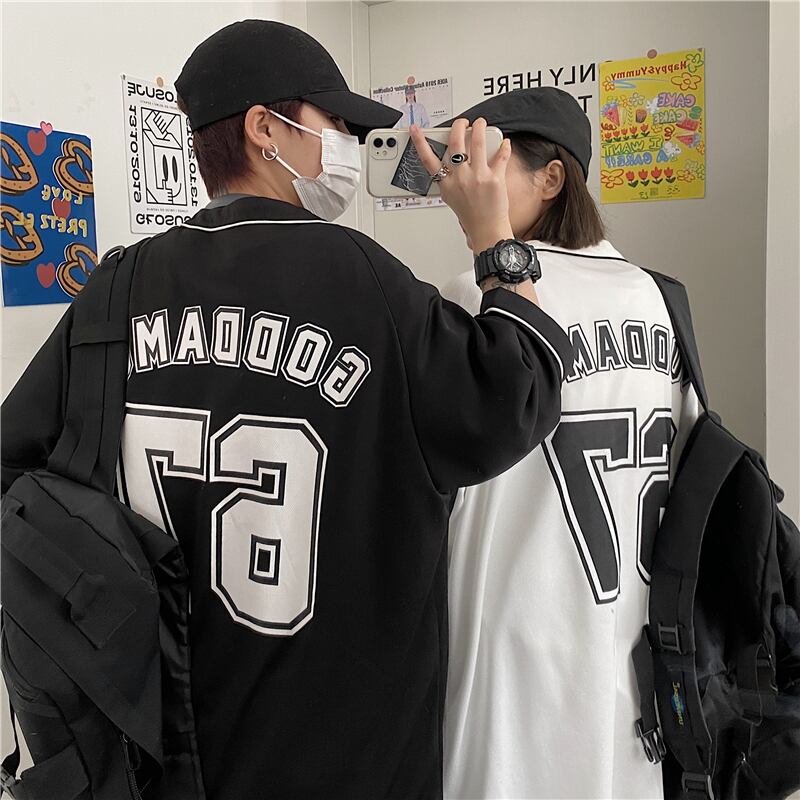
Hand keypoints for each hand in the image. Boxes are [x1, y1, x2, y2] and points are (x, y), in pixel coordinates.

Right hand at [410, 118, 513, 252]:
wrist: (486, 230)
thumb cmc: (470, 215)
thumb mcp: (450, 197)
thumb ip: (448, 178)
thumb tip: (452, 158)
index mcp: (446, 183)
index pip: (428, 159)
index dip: (419, 142)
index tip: (415, 130)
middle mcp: (460, 178)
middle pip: (455, 143)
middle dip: (459, 126)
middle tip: (463, 123)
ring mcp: (478, 177)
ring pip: (478, 142)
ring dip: (480, 128)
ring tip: (481, 124)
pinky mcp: (495, 178)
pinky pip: (500, 155)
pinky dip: (503, 146)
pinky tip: (504, 143)